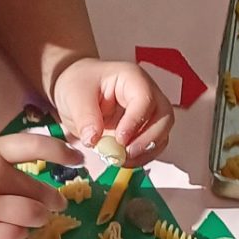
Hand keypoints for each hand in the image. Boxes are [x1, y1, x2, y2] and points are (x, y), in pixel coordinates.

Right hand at [0, 132, 80, 238]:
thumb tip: (25, 184)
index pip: (35, 146)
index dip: (62, 151)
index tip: (79, 160)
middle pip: (38, 190)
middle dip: (52, 201)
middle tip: (55, 206)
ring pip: (32, 215)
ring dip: (36, 220)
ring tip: (32, 221)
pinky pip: (15, 237)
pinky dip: (18, 236)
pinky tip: (10, 233)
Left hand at [51, 58, 174, 161]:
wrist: (76, 91)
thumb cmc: (78, 84)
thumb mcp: (74, 96)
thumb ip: (85, 117)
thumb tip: (94, 139)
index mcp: (131, 78)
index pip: (145, 98)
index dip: (136, 121)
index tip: (120, 139)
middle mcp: (146, 93)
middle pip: (164, 117)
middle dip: (149, 139)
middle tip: (126, 153)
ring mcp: (148, 112)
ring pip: (162, 134)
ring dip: (145, 152)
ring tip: (121, 159)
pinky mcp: (144, 130)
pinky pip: (153, 146)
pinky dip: (141, 157)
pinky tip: (123, 160)